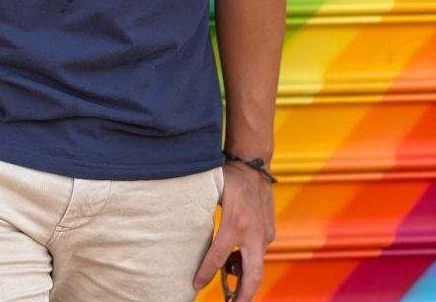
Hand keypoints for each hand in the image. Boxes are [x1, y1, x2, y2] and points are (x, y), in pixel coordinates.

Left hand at [193, 162, 274, 301]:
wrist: (255, 163)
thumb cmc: (230, 176)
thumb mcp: (211, 191)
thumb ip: (199, 210)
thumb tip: (181, 225)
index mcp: (235, 223)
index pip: (219, 257)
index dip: (206, 273)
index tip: (196, 285)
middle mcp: (253, 232)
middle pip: (252, 275)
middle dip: (243, 296)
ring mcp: (264, 233)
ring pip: (257, 266)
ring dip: (244, 279)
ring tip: (230, 286)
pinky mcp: (269, 232)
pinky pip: (259, 253)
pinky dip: (248, 262)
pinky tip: (236, 261)